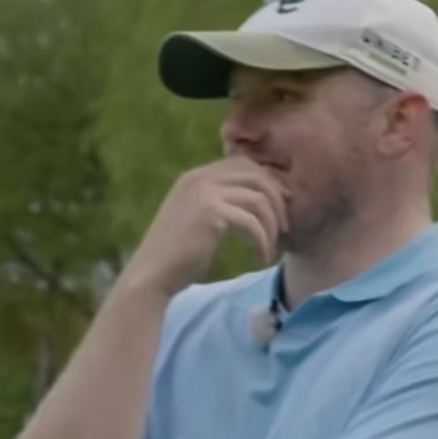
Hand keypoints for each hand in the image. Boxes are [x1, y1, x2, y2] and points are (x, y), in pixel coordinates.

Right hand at [122, 158, 289, 296]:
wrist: (153, 274)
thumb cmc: (178, 253)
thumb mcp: (198, 217)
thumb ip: (220, 202)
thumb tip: (258, 199)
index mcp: (196, 176)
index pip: (243, 164)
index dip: (268, 182)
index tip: (281, 205)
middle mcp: (199, 178)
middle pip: (256, 175)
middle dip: (277, 200)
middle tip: (284, 226)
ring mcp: (204, 193)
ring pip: (259, 198)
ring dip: (272, 225)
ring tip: (271, 247)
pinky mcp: (210, 214)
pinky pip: (252, 222)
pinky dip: (263, 241)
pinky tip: (261, 257)